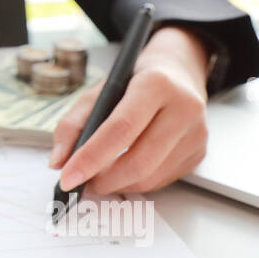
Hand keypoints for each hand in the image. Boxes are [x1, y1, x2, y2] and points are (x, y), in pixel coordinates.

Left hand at [47, 26, 211, 194]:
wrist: (178, 73)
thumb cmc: (135, 81)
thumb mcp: (99, 90)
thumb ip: (73, 124)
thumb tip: (58, 162)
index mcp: (156, 84)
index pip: (121, 129)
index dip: (91, 157)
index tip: (68, 177)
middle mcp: (184, 108)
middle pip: (139, 160)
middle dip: (103, 180)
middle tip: (81, 183)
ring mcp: (196, 133)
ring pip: (151, 176)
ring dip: (118, 185)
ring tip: (98, 178)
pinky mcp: (200, 152)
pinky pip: (162, 180)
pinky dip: (136, 183)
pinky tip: (122, 173)